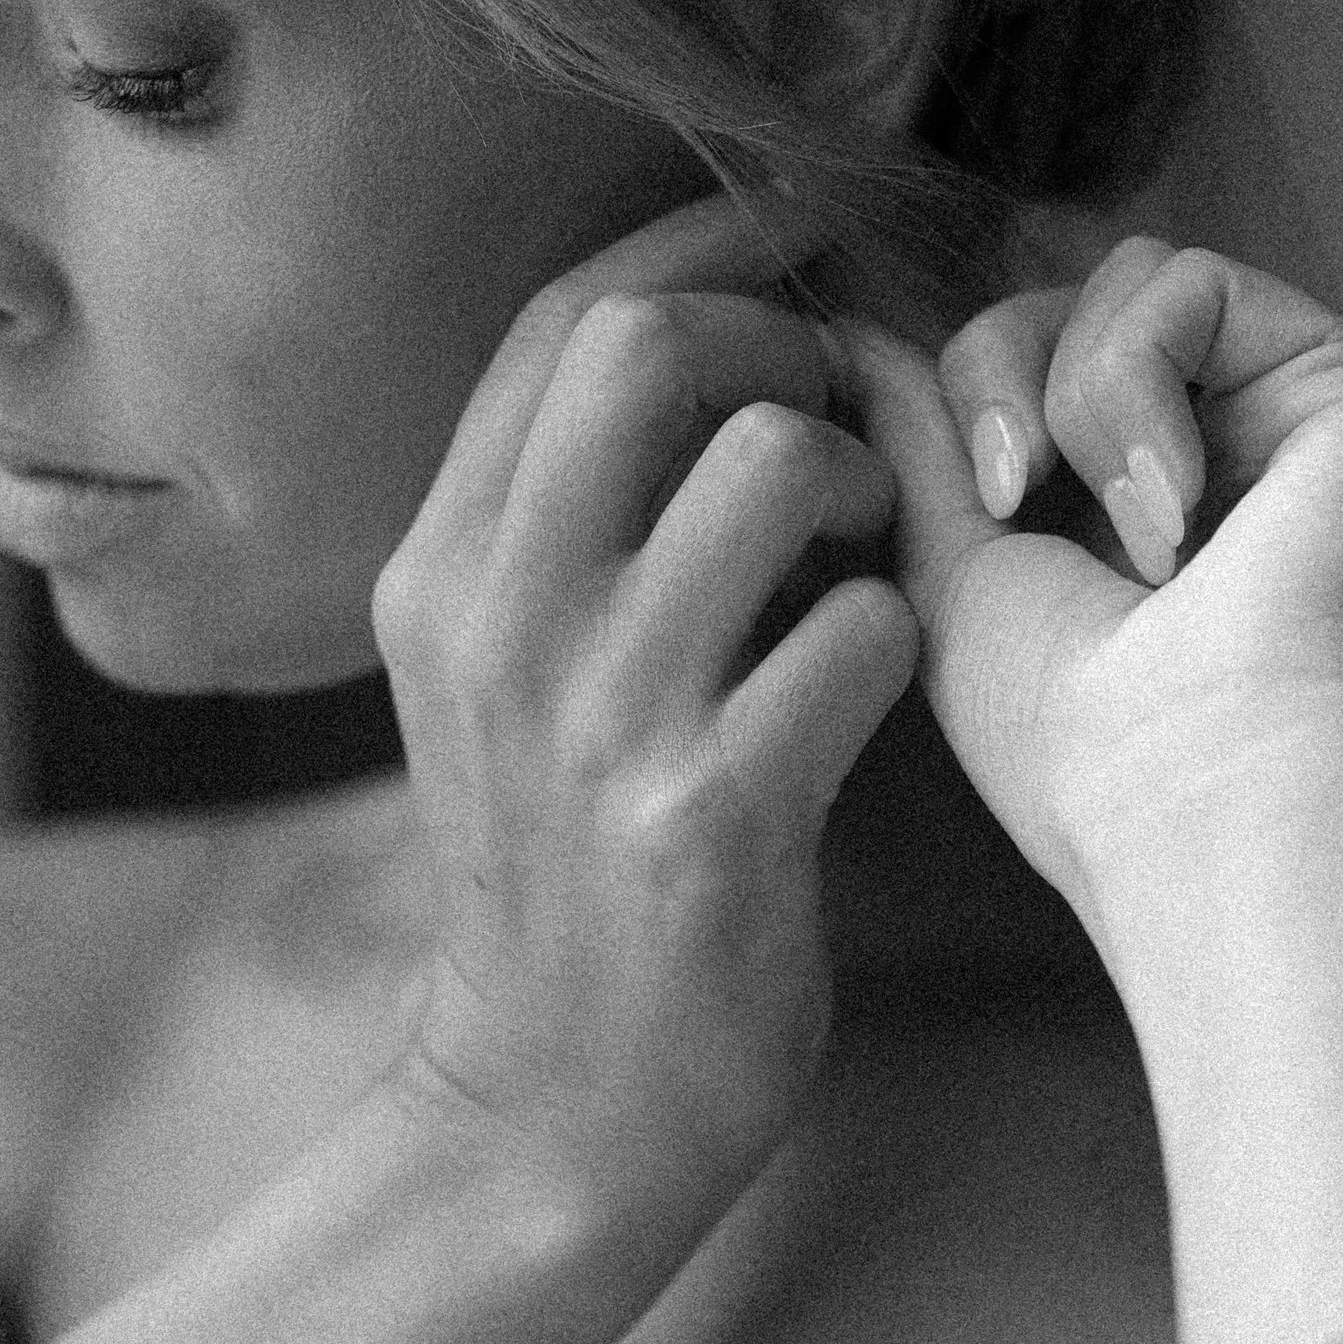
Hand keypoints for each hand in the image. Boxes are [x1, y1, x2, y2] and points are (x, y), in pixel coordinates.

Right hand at [373, 192, 919, 1264]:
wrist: (549, 1117)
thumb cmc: (560, 888)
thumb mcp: (498, 690)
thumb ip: (561, 533)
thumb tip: (699, 361)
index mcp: (439, 574)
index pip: (562, 320)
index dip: (704, 239)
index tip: (807, 226)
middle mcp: (500, 624)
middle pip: (649, 347)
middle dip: (785, 341)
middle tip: (848, 415)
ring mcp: (602, 721)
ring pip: (773, 466)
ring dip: (865, 486)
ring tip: (872, 557)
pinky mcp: (711, 819)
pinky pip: (863, 635)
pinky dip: (903, 636)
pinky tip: (883, 684)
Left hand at [836, 239, 1342, 914]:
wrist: (1193, 796)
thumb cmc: (1069, 742)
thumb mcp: (952, 574)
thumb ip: (916, 440)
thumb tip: (852, 333)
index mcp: (1149, 507)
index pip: (1039, 358)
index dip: (976, 401)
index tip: (980, 509)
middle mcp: (1244, 456)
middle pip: (1078, 298)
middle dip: (1007, 379)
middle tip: (1015, 503)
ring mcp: (1308, 421)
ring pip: (1131, 279)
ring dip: (1077, 400)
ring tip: (1128, 538)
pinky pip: (1192, 285)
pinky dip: (1138, 390)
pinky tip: (1180, 514)